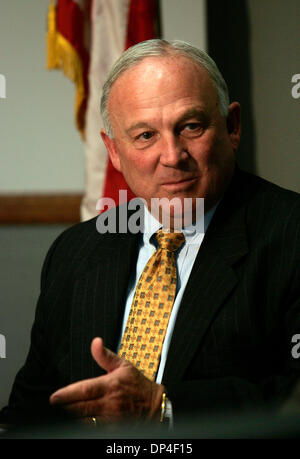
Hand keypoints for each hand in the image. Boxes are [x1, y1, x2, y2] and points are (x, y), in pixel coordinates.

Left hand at [49, 337, 164, 423]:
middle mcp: (110, 403)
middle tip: (54, 405)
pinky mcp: (113, 429)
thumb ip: (105, 356)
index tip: (54, 397)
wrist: (155, 405)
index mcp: (110, 385)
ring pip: (85, 420)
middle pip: (80, 407)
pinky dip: (84, 425)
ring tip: (64, 412)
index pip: (84, 390)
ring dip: (73, 416)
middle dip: (65, 407)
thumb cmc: (137, 385)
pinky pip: (94, 429)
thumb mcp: (123, 365)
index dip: (67, 394)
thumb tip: (95, 342)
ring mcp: (111, 419)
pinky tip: (78, 420)